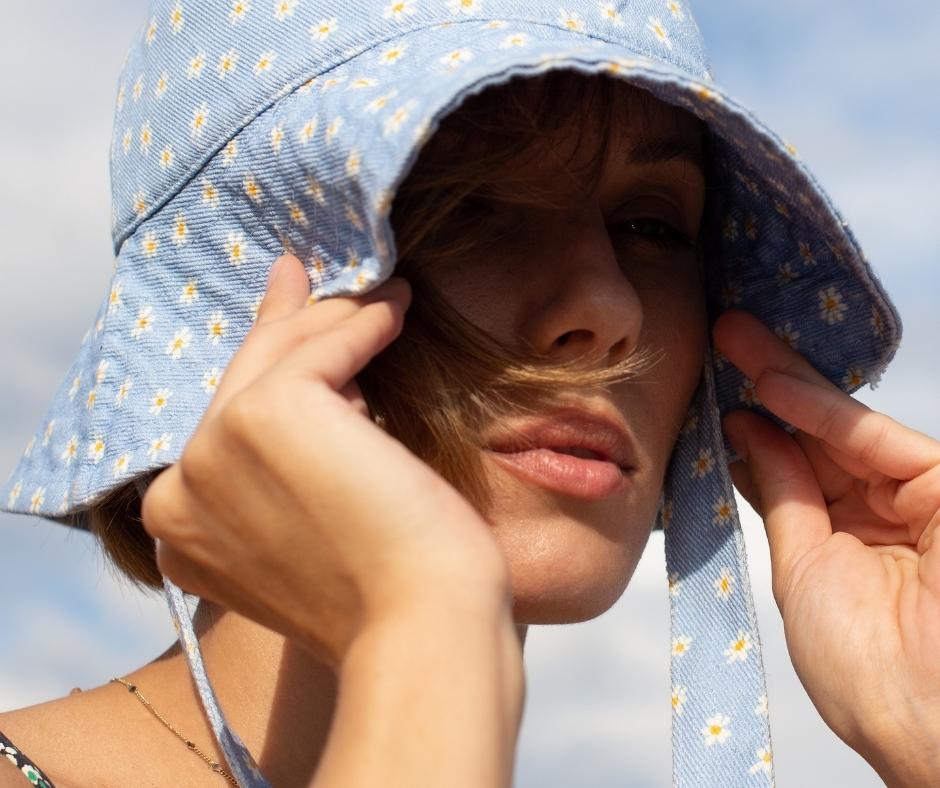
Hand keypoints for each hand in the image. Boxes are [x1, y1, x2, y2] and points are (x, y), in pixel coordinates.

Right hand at [141, 255, 510, 668]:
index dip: (262, 368)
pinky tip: (397, 309)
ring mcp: (212, 452)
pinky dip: (364, 324)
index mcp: (182, 527)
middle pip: (244, 380)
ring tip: (389, 296)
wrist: (421, 629)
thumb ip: (293, 461)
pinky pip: (324, 349)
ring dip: (339, 320)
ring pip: (282, 357)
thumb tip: (322, 378)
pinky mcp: (264, 416)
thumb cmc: (391, 589)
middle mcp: (180, 489)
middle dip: (289, 324)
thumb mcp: (320, 519)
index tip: (290, 317)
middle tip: (309, 278)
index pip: (224, 422)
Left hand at [714, 310, 939, 782]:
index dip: (753, 424)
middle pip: (814, 433)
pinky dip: (821, 411)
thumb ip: (783, 493)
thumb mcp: (801, 566)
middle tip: (720, 336)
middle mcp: (878, 510)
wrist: (925, 718)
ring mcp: (912, 497)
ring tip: (732, 338)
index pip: (791, 464)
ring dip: (784, 379)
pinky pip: (874, 439)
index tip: (709, 389)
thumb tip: (750, 431)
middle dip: (765, 384)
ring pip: (840, 425)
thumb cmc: (861, 669)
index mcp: (842, 538)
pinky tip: (772, 386)